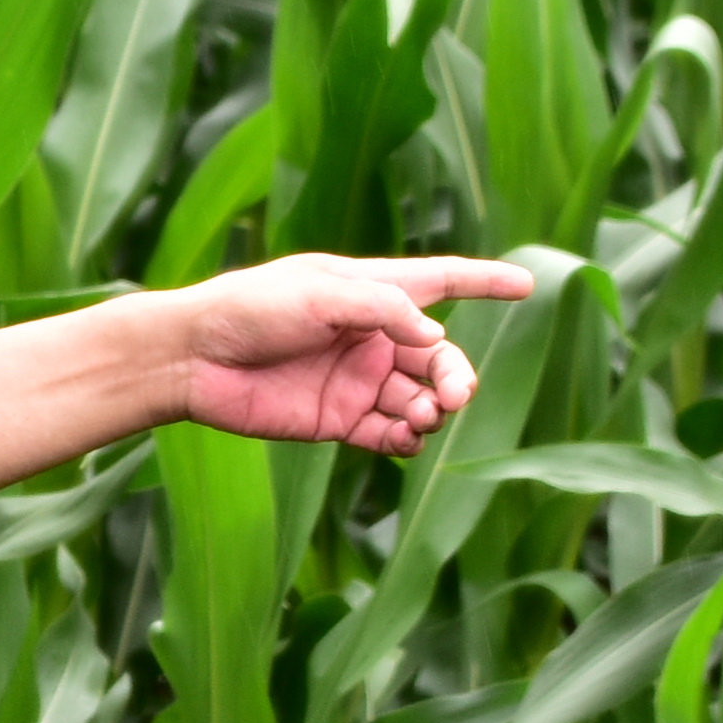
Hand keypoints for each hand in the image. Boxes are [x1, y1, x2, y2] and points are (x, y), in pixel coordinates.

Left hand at [161, 253, 538, 453]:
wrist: (194, 357)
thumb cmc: (251, 309)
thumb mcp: (319, 294)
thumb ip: (382, 309)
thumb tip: (436, 339)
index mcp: (372, 291)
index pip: (442, 281)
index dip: (485, 281)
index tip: (527, 285)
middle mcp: (373, 336)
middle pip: (439, 357)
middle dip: (457, 376)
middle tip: (453, 395)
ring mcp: (359, 380)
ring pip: (420, 399)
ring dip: (434, 410)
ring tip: (423, 418)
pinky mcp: (340, 419)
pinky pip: (390, 433)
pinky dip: (408, 440)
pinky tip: (409, 440)